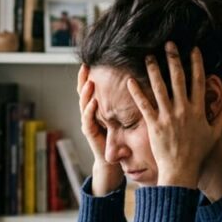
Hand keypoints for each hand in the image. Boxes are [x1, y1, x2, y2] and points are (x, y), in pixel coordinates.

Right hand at [77, 64, 122, 195]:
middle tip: (86, 66)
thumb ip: (127, 103)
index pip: (93, 87)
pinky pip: (88, 120)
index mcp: (99, 107)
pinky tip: (93, 103)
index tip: (92, 60)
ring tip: (89, 82)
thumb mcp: (124, 117)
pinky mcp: (90, 133)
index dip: (91, 75)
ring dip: (85, 93)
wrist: (113, 161)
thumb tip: (138, 82)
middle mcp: (91, 113)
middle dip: (83, 79)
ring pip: (83, 104)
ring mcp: (89, 122)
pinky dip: (90, 111)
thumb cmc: (119, 138)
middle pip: (84, 92)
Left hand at [127, 43, 221, 188]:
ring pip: (160, 88)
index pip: (198, 81)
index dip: (196, 63)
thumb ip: (221, 117)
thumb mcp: (214, 135)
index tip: (193, 49)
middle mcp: (183, 110)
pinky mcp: (154, 125)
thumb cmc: (197, 153)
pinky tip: (129, 80)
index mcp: (198, 110)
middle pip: (178, 79)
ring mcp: (168, 116)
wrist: (181, 170)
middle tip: (168, 44)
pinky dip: (137, 92)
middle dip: (173, 59)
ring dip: (154, 70)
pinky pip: (144, 105)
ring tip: (148, 56)